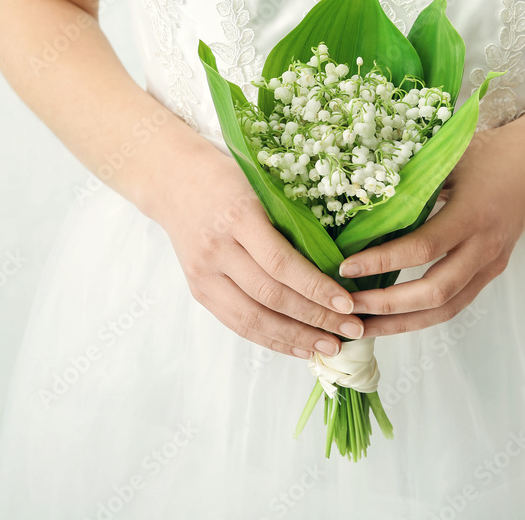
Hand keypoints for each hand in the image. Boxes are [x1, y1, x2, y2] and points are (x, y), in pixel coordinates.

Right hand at [154, 141, 364, 358]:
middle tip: (351, 329)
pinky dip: (271, 338)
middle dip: (315, 317)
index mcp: (237, 217)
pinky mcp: (199, 291)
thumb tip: (340, 261)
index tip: (348, 302)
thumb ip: (291, 221)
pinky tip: (299, 346)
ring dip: (296, 337)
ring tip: (330, 346)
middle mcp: (216, 249)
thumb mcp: (262, 187)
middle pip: (270, 295)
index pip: (280, 262)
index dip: (315, 287)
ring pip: (253, 318)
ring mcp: (203, 274)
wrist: (173, 182)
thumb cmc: (228, 178)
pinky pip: (237, 324)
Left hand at [340, 121, 524, 336]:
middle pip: (435, 292)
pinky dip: (420, 316)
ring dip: (401, 323)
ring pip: (445, 308)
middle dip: (387, 304)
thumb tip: (359, 202)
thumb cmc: (485, 156)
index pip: (423, 248)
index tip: (346, 266)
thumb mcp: (448, 160)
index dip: (383, 261)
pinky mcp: (489, 274)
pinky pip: (454, 304)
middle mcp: (484, 246)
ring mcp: (490, 265)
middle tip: (346, 305)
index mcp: (473, 214)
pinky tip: (390, 319)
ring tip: (361, 326)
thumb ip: (412, 183)